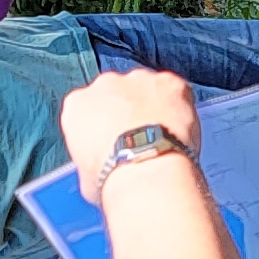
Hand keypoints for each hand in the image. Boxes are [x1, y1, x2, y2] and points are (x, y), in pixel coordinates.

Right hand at [61, 67, 199, 203]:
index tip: (112, 143)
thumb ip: (93, 159)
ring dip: (153, 106)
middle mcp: (105, 85)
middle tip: (140, 141)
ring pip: (147, 88)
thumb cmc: (113, 178)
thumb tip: (103, 170)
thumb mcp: (86, 176)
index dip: (102, 128)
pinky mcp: (169, 82)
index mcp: (77, 106)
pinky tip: (181, 129)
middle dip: (127, 112)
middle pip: (116, 93)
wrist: (146, 171)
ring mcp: (139, 80)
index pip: (87, 110)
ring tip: (162, 137)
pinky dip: (179, 105)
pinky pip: (175, 90)